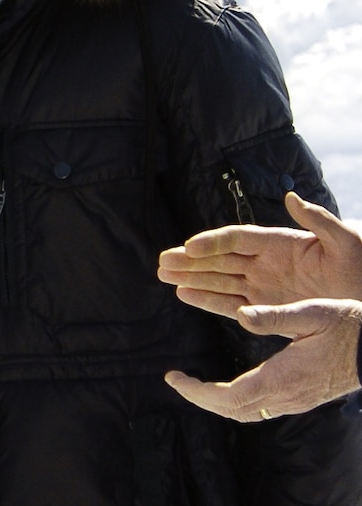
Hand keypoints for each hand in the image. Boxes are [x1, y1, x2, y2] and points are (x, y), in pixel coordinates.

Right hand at [158, 192, 361, 316]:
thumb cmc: (361, 266)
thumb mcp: (345, 240)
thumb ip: (318, 219)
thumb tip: (291, 197)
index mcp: (280, 243)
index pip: (238, 239)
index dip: (213, 242)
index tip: (190, 246)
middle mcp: (265, 262)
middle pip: (220, 259)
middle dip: (191, 260)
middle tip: (163, 261)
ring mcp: (263, 285)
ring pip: (219, 280)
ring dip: (191, 278)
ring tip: (164, 275)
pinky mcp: (264, 308)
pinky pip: (229, 303)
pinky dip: (207, 300)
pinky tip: (184, 294)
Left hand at [165, 298, 361, 419]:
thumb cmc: (351, 327)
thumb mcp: (315, 312)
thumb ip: (276, 316)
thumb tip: (241, 315)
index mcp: (281, 378)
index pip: (227, 397)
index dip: (196, 392)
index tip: (173, 378)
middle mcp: (285, 396)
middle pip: (231, 410)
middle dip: (200, 398)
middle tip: (178, 380)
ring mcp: (294, 402)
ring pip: (245, 413)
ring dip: (217, 402)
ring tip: (198, 384)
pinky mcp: (301, 399)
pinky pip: (261, 408)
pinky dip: (237, 400)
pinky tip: (232, 385)